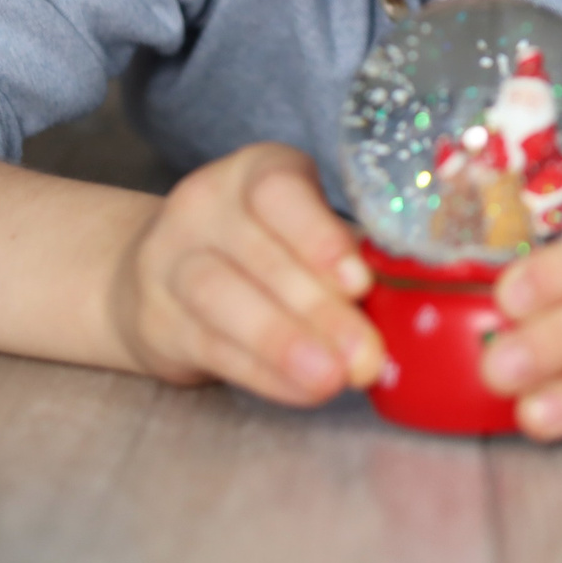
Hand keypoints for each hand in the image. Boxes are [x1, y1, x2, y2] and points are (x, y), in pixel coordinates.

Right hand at [107, 143, 380, 405]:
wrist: (160, 273)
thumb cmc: (264, 249)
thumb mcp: (301, 233)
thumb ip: (343, 261)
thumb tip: (405, 310)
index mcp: (253, 173)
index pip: (279, 191)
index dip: (318, 236)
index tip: (359, 282)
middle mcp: (204, 207)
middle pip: (257, 254)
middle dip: (318, 308)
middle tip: (366, 353)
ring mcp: (169, 261)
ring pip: (221, 297)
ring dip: (283, 342)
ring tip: (331, 376)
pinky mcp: (156, 320)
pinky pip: (211, 347)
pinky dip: (264, 373)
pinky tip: (303, 389)